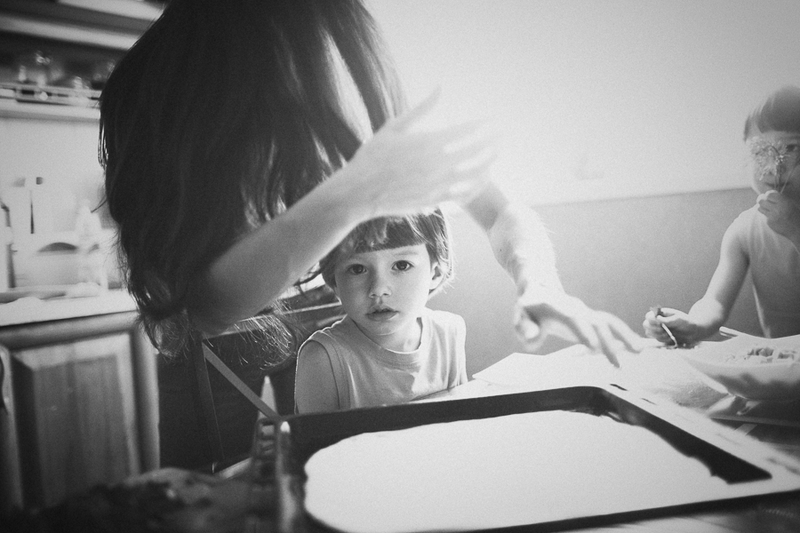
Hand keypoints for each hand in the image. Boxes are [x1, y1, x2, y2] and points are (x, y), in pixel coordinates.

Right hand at [338, 89, 496, 218]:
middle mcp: (434, 164)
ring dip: (486, 164)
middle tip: (501, 137)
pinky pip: (460, 193)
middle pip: (472, 152)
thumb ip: (420, 110)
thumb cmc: (372, 157)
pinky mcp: (432, 200)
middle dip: (489, 143)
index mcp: (426, 143)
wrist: (359, 192)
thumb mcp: (393, 127)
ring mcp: (435, 184)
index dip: (479, 126)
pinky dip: (474, 185)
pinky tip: (481, 180)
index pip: (462, 131)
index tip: (490, 121)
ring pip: (471, 174)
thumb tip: (439, 89)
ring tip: (496, 156)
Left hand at [515, 286, 644, 366]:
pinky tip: (635, 348)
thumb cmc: (528, 308)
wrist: (539, 289)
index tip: (594, 348)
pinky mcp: (591, 318)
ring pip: (608, 321)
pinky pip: (610, 325)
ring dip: (624, 335)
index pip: (573, 319)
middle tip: (617, 364)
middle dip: (607, 342)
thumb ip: (523, 327)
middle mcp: (576, 308)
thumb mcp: (519, 316)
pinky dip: (623, 335)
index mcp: (558, 307)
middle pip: (595, 322)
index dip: (584, 331)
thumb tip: (535, 336)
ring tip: (639, 351)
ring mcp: (585, 312)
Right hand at [642, 307, 699, 345]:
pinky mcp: (660, 337)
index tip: (661, 324)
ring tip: (669, 334)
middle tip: (664, 330)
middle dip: (654, 329)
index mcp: (660, 313)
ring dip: (659, 335)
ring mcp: (657, 329)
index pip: (648, 316)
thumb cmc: (686, 322)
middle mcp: (657, 321)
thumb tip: (657, 318)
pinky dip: (662, 340)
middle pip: (645, 325)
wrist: (693, 332)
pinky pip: (656, 339)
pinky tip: (670, 338)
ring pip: (649, 333)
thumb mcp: (678, 319)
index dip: (652, 321)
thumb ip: (668, 319)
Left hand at [757, 190, 799, 240]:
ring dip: (762, 206)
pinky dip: (766, 214)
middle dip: (761, 199)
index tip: (769, 196)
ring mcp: (772, 217)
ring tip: (767, 207)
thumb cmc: (793, 213)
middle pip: (761, 201)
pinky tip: (773, 216)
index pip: (769, 194)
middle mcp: (777, 209)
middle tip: (764, 200)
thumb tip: (766, 194)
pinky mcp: (769, 223)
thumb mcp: (789, 203)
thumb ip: (778, 198)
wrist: (797, 227)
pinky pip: (763, 216)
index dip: (768, 194)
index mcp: (784, 202)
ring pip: (759, 208)